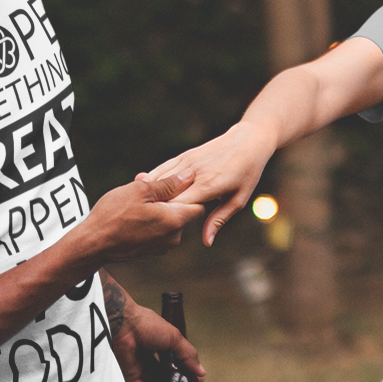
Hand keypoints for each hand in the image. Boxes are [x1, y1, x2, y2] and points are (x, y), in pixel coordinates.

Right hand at [76, 173, 204, 265]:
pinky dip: (150, 223)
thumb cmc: (114, 215)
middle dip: (170, 201)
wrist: (92, 245)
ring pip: (169, 222)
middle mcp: (174, 237)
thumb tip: (190, 176)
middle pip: (183, 213)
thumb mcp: (141, 191)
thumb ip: (169, 184)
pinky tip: (132, 215)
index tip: (173, 185)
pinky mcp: (150, 252)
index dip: (189, 193)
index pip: (199, 205)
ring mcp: (162, 247)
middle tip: (148, 191)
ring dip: (158, 211)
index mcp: (175, 220)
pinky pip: (157, 232)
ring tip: (136, 202)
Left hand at [110, 296, 205, 381]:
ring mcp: (140, 367)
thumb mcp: (175, 338)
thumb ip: (188, 356)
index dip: (185, 372)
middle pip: (164, 376)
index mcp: (163, 344)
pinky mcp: (130, 376)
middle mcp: (151, 356)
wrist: (123, 325)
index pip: (176, 361)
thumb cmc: (150, 326)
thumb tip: (201, 373)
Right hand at [141, 121, 276, 245]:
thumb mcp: (239, 199)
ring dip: (148, 193)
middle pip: (166, 195)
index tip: (153, 230)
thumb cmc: (248, 173)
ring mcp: (188, 162)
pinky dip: (152, 178)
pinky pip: (163, 168)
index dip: (165, 219)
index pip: (179, 206)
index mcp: (208, 186)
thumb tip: (207, 241)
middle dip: (153, 208)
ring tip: (133, 208)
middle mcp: (194, 174)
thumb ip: (219, 219)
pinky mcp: (185, 155)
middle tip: (137, 223)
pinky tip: (139, 187)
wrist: (249, 140)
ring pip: (160, 179)